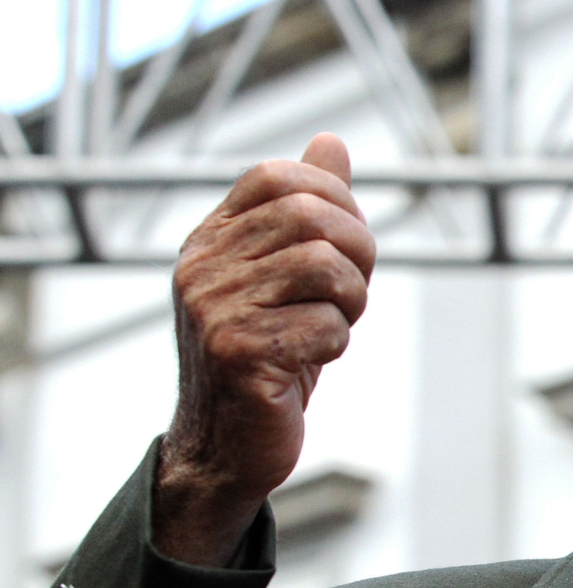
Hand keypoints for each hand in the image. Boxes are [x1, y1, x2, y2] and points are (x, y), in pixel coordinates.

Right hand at [154, 134, 373, 565]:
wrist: (226, 446)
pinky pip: (325, 325)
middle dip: (357, 250)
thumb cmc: (267, 354)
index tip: (345, 243)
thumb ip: (304, 210)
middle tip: (352, 292)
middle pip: (311, 216)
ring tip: (330, 326)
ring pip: (325, 267)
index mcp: (209, 239)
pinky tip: (308, 362)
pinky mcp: (239, 354)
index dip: (333, 200)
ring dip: (350, 302)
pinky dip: (335, 342)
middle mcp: (201, 267)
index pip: (277, 177)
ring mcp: (215, 309)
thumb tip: (331, 142)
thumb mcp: (283, 275)